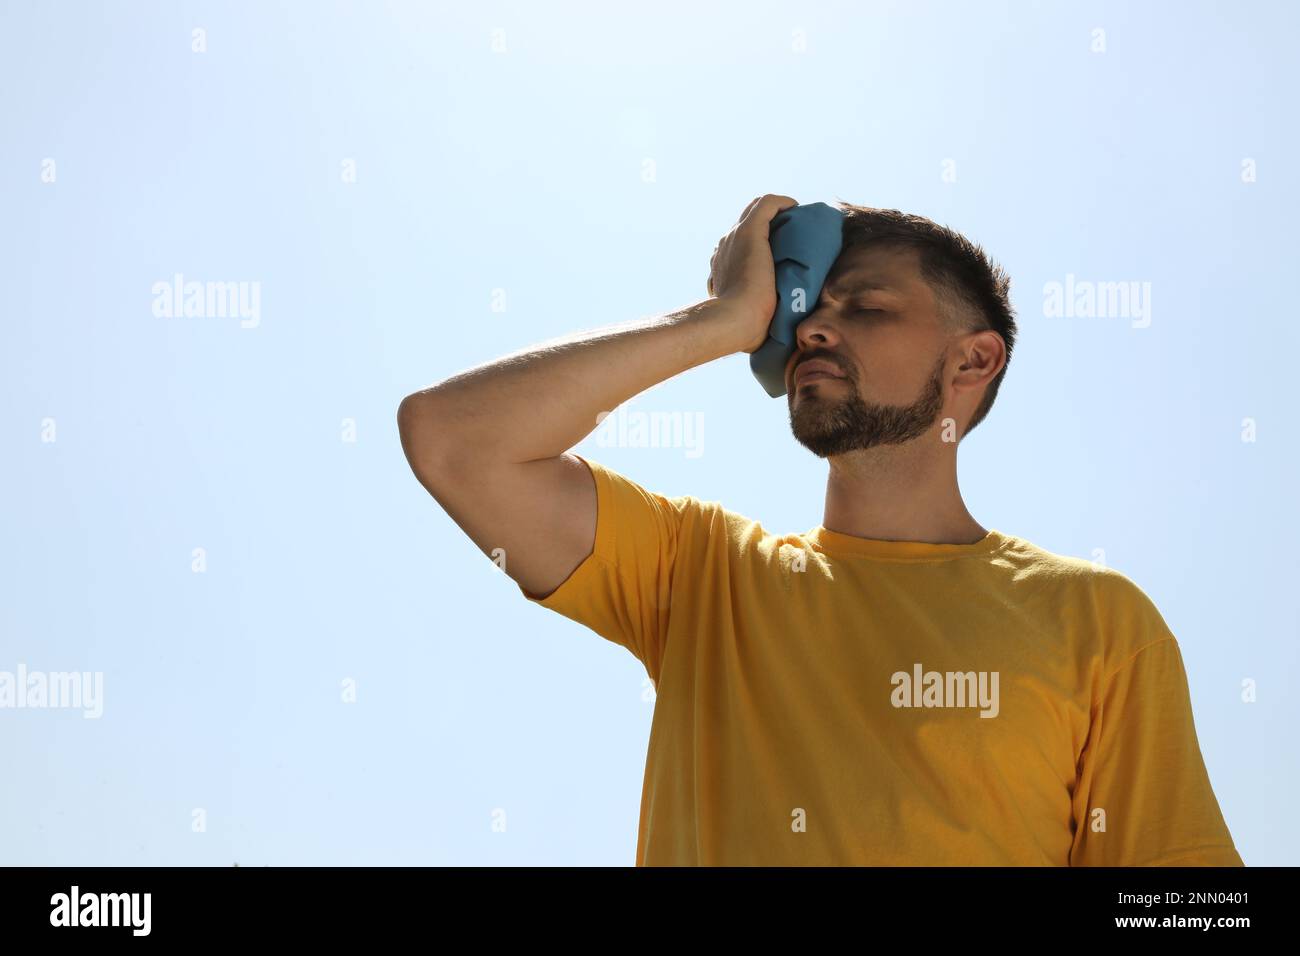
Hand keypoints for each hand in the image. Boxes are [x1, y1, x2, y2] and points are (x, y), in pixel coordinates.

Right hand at [707, 194, 798, 353]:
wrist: (732, 321)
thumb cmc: (742, 331)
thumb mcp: (748, 320)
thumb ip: (757, 316)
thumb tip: (777, 333)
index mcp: (722, 266)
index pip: (738, 246)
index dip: (759, 245)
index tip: (780, 253)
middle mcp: (724, 248)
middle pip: (745, 224)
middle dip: (769, 225)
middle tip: (793, 234)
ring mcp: (734, 238)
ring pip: (755, 211)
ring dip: (776, 213)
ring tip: (798, 220)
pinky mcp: (749, 232)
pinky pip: (767, 204)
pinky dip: (783, 203)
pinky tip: (797, 208)